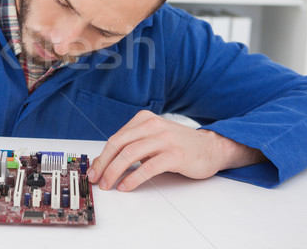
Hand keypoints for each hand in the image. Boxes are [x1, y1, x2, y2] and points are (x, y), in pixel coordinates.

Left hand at [87, 110, 264, 191]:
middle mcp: (153, 126)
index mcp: (144, 120)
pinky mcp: (175, 154)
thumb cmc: (179, 145)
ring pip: (130, 154)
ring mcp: (164, 139)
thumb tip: (105, 161)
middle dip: (104, 163)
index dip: (102, 155)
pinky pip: (148, 167)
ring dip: (115, 171)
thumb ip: (133, 145)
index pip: (116, 138)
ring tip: (109, 185)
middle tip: (97, 179)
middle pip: (119, 144)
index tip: (93, 170)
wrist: (212, 147)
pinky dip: (133, 178)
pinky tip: (126, 186)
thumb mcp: (153, 139)